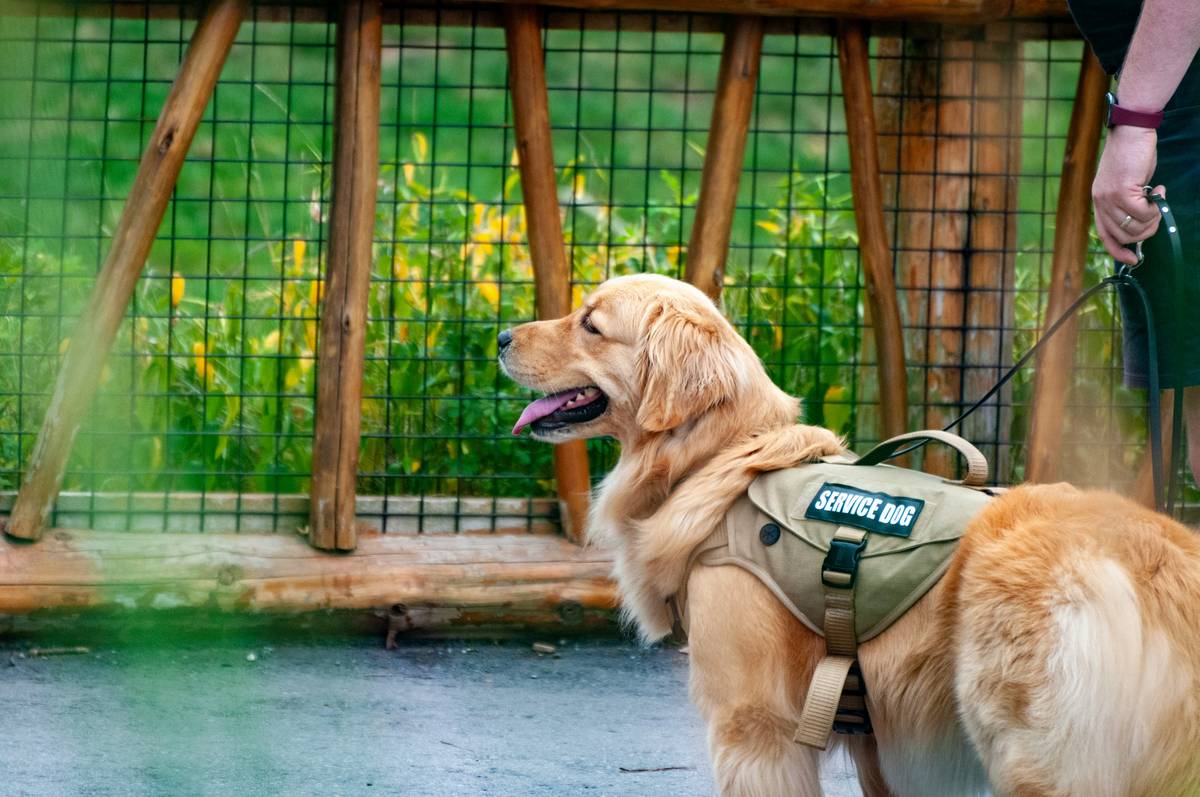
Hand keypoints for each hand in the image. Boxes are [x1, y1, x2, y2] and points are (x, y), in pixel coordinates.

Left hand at [1092, 126, 1163, 264]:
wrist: (1131, 132)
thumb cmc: (1133, 156)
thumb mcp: (1126, 183)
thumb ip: (1128, 203)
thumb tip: (1140, 223)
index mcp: (1098, 202)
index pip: (1105, 236)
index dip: (1118, 251)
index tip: (1134, 259)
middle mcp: (1100, 202)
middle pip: (1122, 236)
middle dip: (1145, 232)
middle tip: (1157, 215)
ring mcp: (1109, 197)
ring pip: (1134, 227)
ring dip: (1152, 219)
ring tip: (1158, 200)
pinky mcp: (1122, 191)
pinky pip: (1142, 213)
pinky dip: (1155, 207)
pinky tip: (1159, 191)